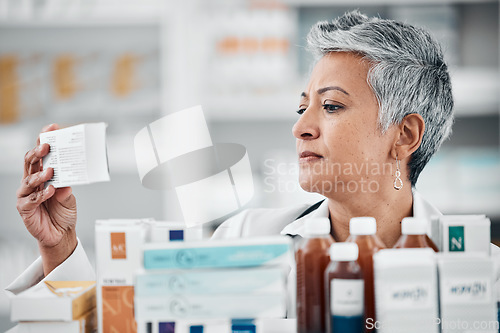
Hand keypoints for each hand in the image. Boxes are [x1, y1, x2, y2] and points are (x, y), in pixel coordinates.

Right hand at [16, 124, 77, 274]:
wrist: (61, 233)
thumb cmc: (63, 211)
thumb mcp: (69, 197)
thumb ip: (67, 189)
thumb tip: (66, 182)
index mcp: (43, 173)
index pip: (41, 153)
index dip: (43, 139)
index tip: (52, 127)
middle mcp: (32, 181)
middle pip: (30, 162)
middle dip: (38, 151)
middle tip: (47, 145)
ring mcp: (27, 194)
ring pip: (28, 179)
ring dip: (40, 174)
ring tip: (51, 170)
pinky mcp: (25, 208)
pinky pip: (31, 199)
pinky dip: (41, 194)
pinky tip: (50, 190)